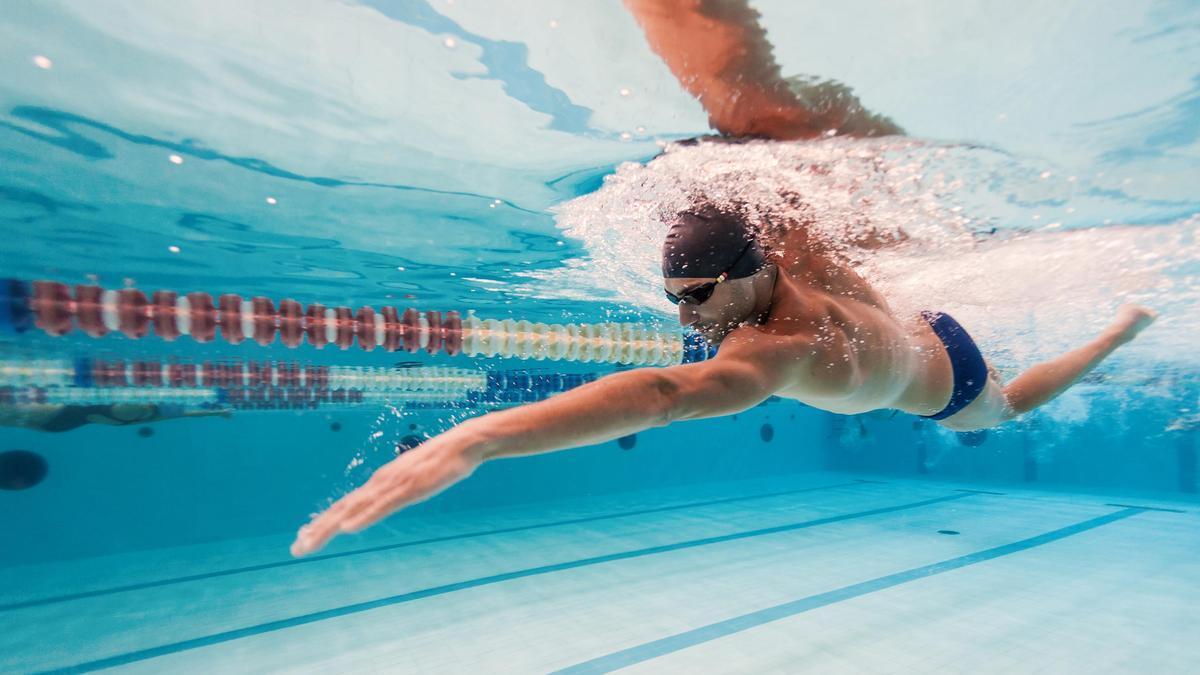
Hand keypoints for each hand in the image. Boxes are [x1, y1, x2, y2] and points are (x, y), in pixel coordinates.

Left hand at [290, 432, 481, 556]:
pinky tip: (347, 528)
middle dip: (317, 529)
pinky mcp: (408, 489)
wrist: (463, 442)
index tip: (304, 537)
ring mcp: (392, 485)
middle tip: (296, 549)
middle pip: (342, 508)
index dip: (323, 521)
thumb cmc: (441, 461)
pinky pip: (381, 506)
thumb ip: (399, 490)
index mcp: (380, 482)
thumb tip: (388, 500)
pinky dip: (362, 517)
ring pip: (354, 509)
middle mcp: (379, 482)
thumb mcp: (415, 480)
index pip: (345, 504)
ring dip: (329, 527)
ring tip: (309, 542)